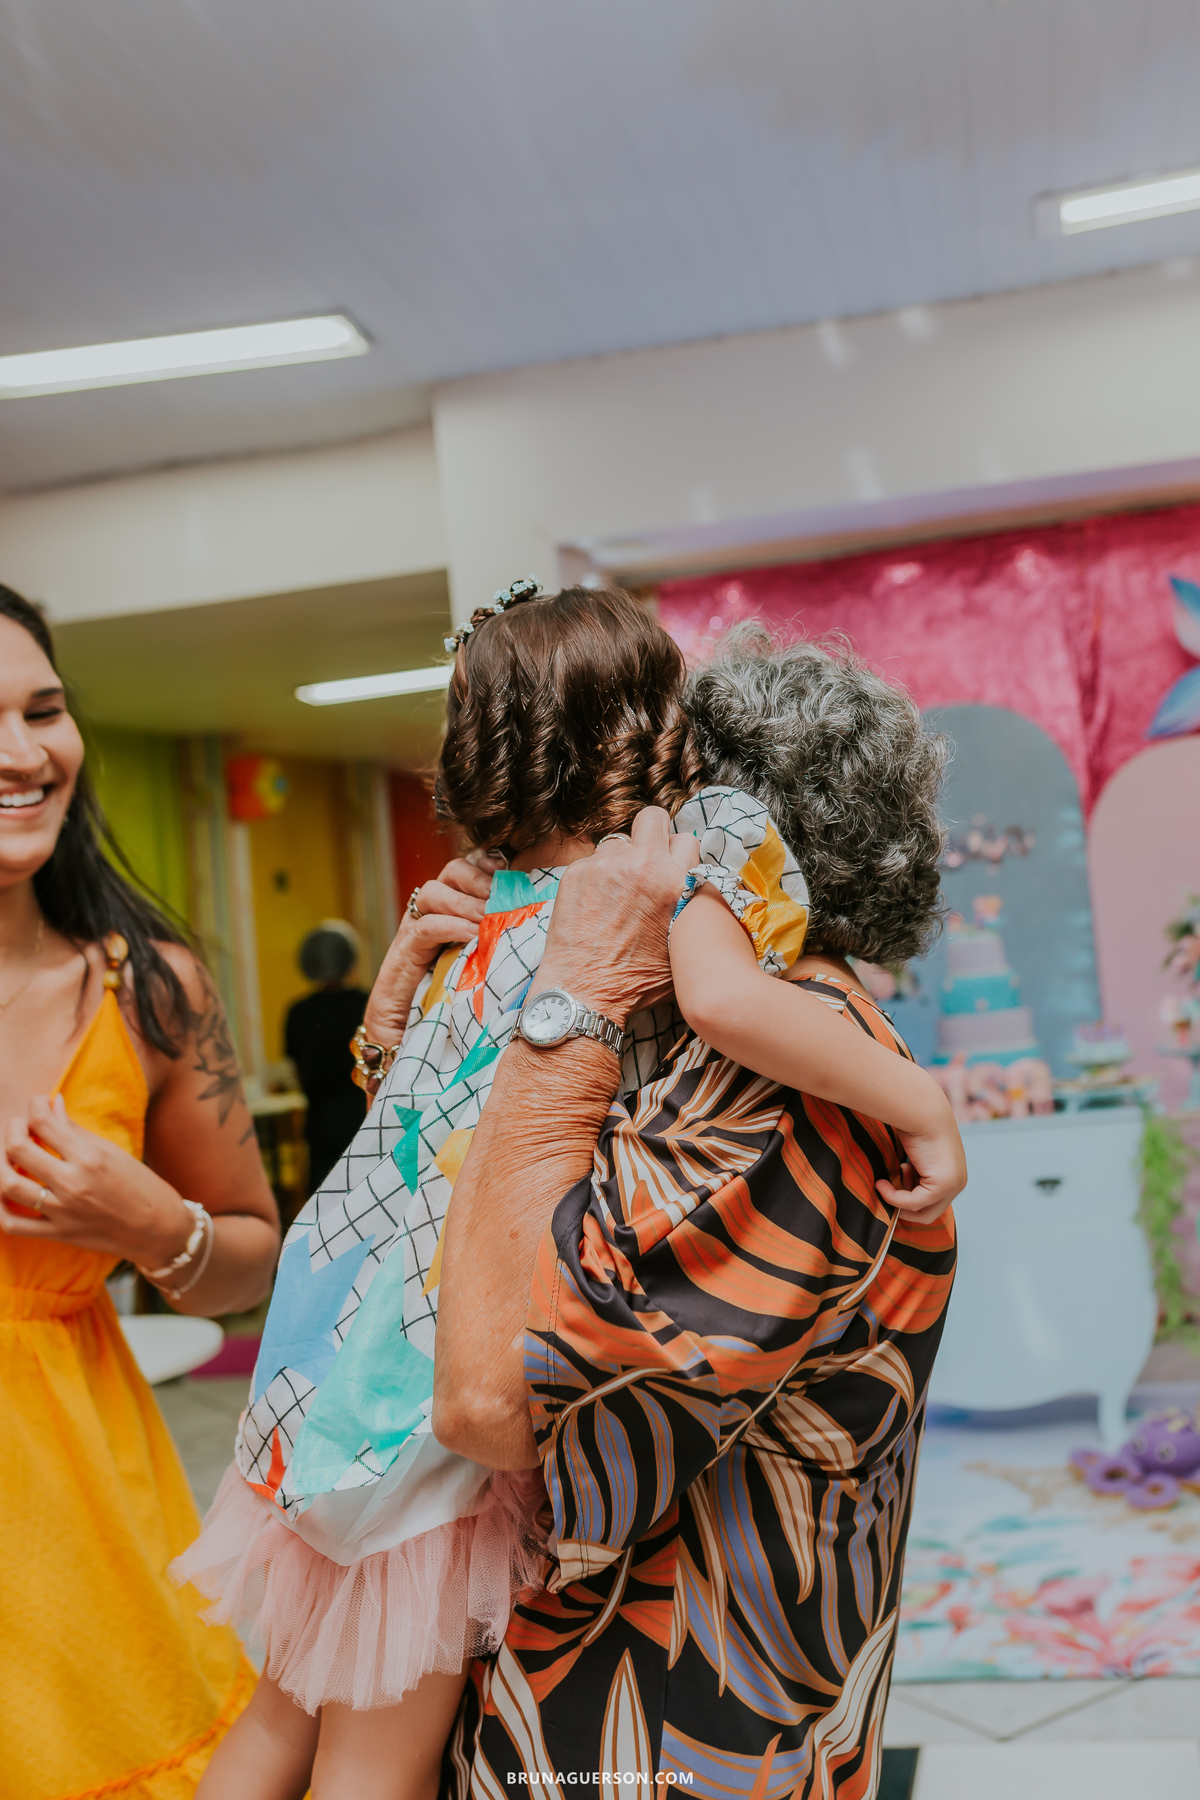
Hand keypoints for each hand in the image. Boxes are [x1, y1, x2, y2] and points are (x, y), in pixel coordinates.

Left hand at [0, 1094, 193, 1262]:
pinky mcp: (58, 1233)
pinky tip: (3, 1192)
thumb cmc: (141, 1185)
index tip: (39, 1104)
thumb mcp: (112, 1151)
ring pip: (8, 1184)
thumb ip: (75, 1129)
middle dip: (13, 1129)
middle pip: (17, 1149)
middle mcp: (73, 1183)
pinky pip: (12, 1225)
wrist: (158, 1229)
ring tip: (11, 1157)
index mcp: (90, 1157)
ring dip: (1, 1164)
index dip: (35, 1106)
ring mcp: (62, 1211)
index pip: (43, 1122)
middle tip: (21, 1127)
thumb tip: (53, 1103)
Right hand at [363, 851, 498, 1043]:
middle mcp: (433, 914)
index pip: (468, 870)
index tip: (511, 873)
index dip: (487, 865)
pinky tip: (471, 935)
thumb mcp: (484, 966)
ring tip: (487, 918)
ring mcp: (415, 930)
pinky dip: (450, 926)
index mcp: (454, 911)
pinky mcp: (403, 952)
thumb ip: (502, 944)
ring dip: (464, 901)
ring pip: (432, 892)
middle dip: (477, 878)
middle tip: (498, 897)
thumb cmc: (453, 1003)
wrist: (408, 1037)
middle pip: (450, 872)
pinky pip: (424, 927)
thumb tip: (542, 932)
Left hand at [534, 808, 695, 1023]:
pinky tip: (595, 905)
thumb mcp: (684, 944)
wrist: (585, 990)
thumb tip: (695, 888)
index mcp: (674, 883)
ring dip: (621, 860)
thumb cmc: (637, 978)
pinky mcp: (576, 872)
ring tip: (616, 893)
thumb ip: (692, 906)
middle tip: (646, 858)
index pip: (686, 839)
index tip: (671, 865)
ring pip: (618, 842)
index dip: (678, 853)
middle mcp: (640, 866)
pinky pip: (592, 861)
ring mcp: (605, 866)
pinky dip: (596, 877)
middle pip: (652, 818)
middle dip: (652, 832)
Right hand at [876, 1110, 966, 1224]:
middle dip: (904, 1208)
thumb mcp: (915, 1154)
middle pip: (929, 1214)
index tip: (893, 1181)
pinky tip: (881, 1184)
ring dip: (897, 1202)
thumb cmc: (913, 1124)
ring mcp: (953, 1185)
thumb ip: (914, 1172)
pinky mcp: (943, 1184)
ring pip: (922, 1212)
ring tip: (884, 1182)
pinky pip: (913, 1202)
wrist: (921, 1109)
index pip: (932, 1203)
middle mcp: (958, 1183)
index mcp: (953, 1175)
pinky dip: (894, 1198)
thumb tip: (898, 1185)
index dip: (909, 1198)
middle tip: (887, 1191)